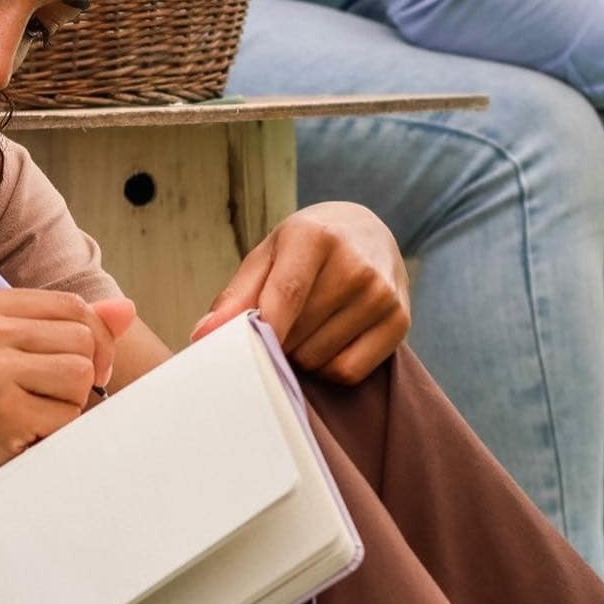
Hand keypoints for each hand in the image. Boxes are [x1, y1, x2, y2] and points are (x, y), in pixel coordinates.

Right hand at [0, 289, 136, 502]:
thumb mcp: (5, 351)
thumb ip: (64, 327)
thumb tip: (125, 309)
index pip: (72, 305)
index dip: (92, 339)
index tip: (79, 367)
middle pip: (82, 337)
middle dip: (80, 374)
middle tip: (48, 398)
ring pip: (81, 373)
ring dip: (69, 403)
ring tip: (32, 414)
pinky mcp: (4, 411)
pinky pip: (68, 414)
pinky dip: (56, 431)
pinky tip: (23, 434)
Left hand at [190, 201, 409, 383]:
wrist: (366, 231)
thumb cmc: (305, 248)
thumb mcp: (267, 256)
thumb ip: (235, 295)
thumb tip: (202, 336)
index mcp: (316, 237)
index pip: (286, 294)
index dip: (262, 329)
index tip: (238, 350)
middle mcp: (356, 264)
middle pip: (298, 333)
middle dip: (275, 341)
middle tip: (277, 326)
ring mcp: (382, 295)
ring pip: (318, 358)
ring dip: (300, 355)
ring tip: (304, 328)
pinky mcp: (400, 322)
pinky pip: (347, 372)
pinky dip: (328, 368)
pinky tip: (327, 342)